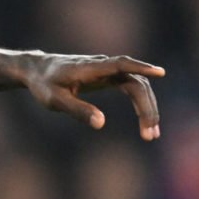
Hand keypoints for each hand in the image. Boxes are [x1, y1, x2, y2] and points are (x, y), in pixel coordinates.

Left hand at [22, 54, 164, 140]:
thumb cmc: (44, 84)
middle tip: (150, 134)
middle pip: (135, 81)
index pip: (121, 64)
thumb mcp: (55, 100)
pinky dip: (141, 104)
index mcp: (90, 68)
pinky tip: (146, 123)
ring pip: (137, 85)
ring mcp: (108, 71)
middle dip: (146, 106)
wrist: (37, 70)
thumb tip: (101, 123)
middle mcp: (103, 66)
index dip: (141, 67)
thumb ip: (77, 110)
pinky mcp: (109, 77)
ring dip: (147, 108)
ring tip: (151, 134)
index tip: (160, 72)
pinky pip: (132, 88)